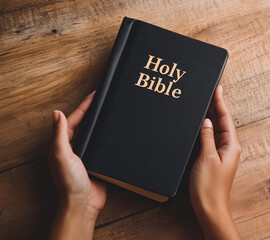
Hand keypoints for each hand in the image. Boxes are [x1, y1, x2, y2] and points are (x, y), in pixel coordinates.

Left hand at [49, 91, 105, 239]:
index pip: (75, 119)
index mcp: (64, 144)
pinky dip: (108, 139)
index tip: (95, 95)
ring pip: (94, 135)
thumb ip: (60, 134)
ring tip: (110, 112)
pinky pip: (103, 147)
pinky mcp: (97, 163)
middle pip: (85, 125)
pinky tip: (115, 134)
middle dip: (93, 112)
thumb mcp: (62, 154)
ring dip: (101, 125)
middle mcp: (74, 148)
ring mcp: (86, 155)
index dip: (84, 106)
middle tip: (104, 99)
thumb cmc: (69, 182)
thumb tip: (56, 112)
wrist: (83, 203)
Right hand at [189, 86, 241, 239]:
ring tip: (206, 102)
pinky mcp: (214, 160)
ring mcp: (222, 154)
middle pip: (223, 122)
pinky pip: (212, 139)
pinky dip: (207, 129)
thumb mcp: (206, 157)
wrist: (210, 207)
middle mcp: (229, 148)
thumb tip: (207, 120)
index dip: (220, 102)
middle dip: (217, 106)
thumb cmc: (210, 187)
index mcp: (231, 145)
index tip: (218, 88)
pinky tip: (202, 125)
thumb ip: (207, 137)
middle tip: (210, 91)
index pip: (225, 118)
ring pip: (217, 130)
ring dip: (212, 117)